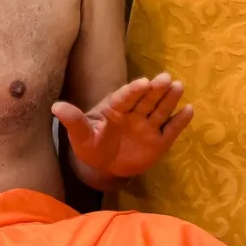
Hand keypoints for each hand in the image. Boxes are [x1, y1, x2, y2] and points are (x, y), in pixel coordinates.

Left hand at [52, 73, 194, 181]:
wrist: (105, 167)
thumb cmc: (91, 147)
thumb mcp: (80, 136)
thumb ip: (73, 121)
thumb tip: (56, 107)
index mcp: (115, 110)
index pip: (125, 98)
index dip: (134, 90)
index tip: (143, 82)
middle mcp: (134, 114)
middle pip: (146, 100)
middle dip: (156, 90)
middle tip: (165, 78)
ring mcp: (148, 126)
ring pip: (160, 110)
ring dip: (169, 99)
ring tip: (178, 86)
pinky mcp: (159, 141)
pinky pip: (171, 130)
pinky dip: (180, 121)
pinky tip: (189, 110)